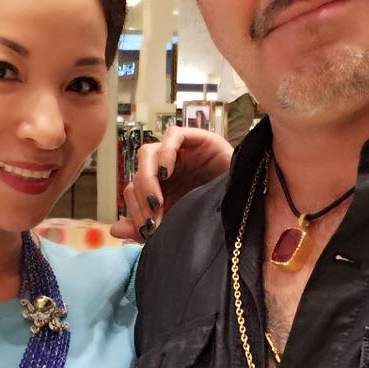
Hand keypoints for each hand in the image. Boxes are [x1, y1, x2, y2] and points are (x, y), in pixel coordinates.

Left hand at [111, 126, 233, 241]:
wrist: (253, 200)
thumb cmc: (219, 209)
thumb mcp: (180, 221)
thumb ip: (148, 225)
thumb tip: (114, 229)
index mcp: (160, 186)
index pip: (133, 190)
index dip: (134, 210)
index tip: (146, 231)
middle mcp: (166, 166)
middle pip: (137, 173)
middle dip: (140, 199)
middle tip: (152, 220)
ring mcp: (180, 151)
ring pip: (147, 153)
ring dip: (146, 179)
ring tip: (157, 202)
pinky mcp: (196, 138)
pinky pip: (172, 136)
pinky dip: (165, 152)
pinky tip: (166, 173)